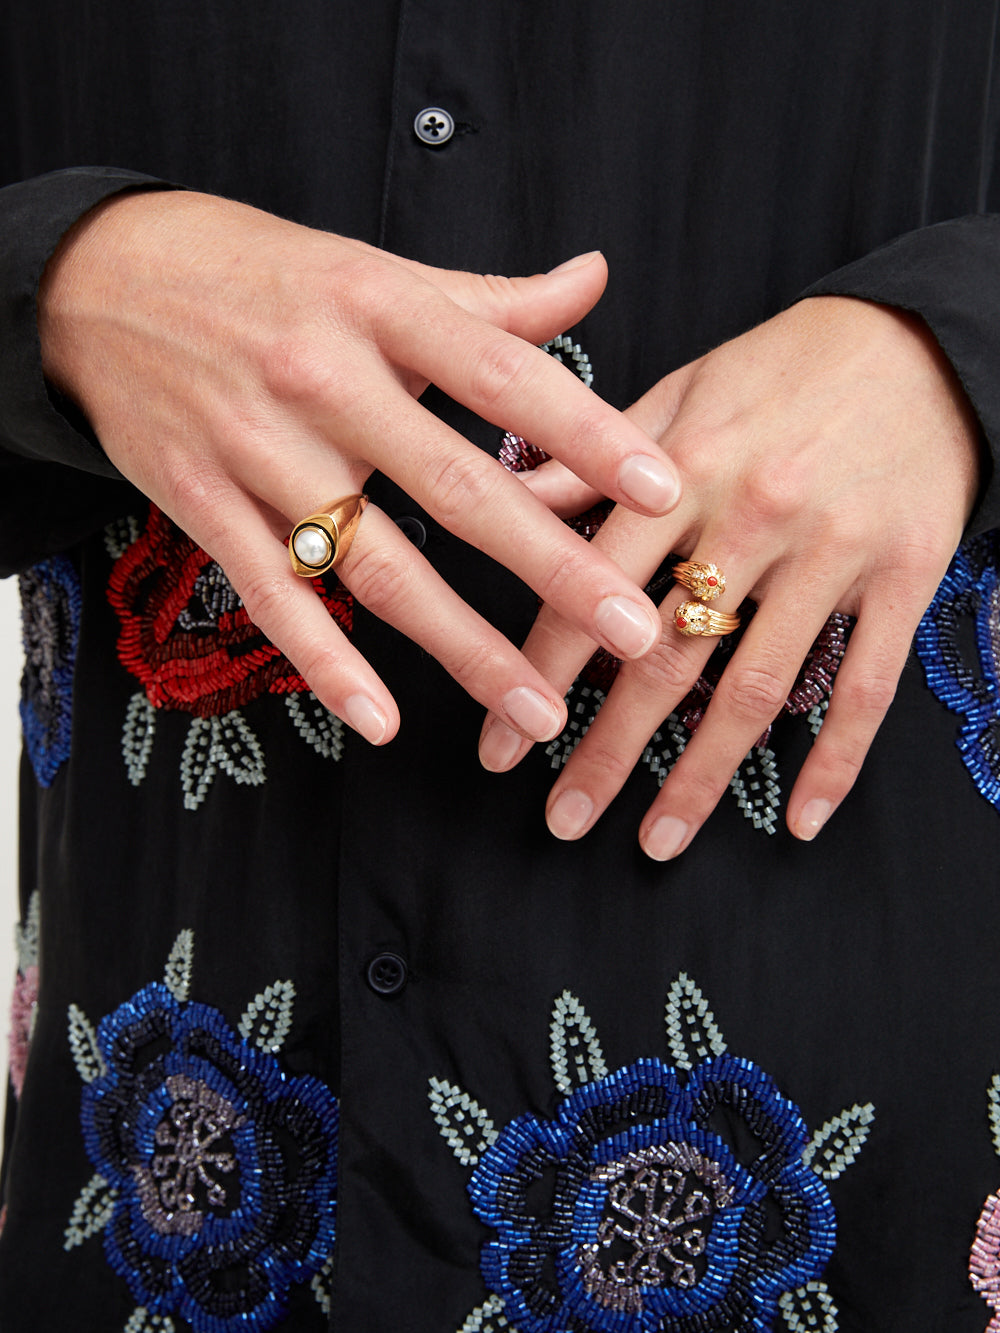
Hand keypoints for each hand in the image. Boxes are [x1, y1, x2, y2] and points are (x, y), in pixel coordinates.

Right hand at [37, 189, 680, 743]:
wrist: (101, 279)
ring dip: (461, 645)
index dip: (589, 434)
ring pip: (374, 562)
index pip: (504, 375)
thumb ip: (487, 299)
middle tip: (630, 630)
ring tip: (534, 710)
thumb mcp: (373, 272)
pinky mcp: (200, 502)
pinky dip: (325, 662)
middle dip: (551, 565)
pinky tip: (382, 719)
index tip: (663, 490)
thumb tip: (594, 279)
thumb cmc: (262, 278)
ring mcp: (257, 447)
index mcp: (381, 307)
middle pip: (453, 486)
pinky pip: (272, 595)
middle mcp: (323, 378)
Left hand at [479, 296, 980, 852]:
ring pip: (756, 687)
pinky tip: (807, 819)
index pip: (591, 588)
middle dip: (605, 748)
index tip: (498, 742)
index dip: (538, 671)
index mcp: (684, 466)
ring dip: (701, 776)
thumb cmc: (787, 364)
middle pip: (665, 657)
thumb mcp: (683, 388)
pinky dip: (837, 758)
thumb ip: (597, 456)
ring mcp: (833, 553)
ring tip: (655, 841)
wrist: (926, 338)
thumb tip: (512, 495)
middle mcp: (753, 515)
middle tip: (561, 817)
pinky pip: (867, 684)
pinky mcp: (904, 576)